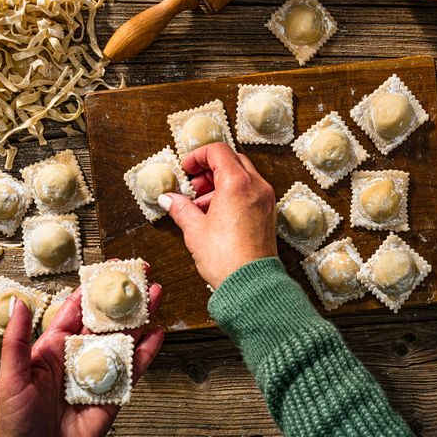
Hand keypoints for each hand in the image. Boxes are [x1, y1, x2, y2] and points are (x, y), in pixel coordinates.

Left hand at [0, 280, 163, 436]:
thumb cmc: (16, 425)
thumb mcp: (11, 378)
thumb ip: (16, 341)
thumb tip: (17, 304)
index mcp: (53, 348)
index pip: (76, 311)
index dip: (92, 290)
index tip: (107, 269)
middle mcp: (78, 357)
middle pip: (106, 321)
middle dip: (124, 298)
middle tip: (141, 275)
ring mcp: (98, 374)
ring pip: (124, 339)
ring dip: (141, 317)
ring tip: (156, 295)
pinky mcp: (114, 394)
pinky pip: (133, 369)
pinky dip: (147, 352)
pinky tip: (157, 334)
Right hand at [159, 142, 276, 288]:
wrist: (251, 285)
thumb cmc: (226, 259)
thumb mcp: (195, 230)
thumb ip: (181, 208)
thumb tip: (169, 199)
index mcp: (237, 183)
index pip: (218, 151)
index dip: (198, 156)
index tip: (186, 168)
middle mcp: (256, 186)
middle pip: (232, 160)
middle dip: (209, 169)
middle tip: (193, 186)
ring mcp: (265, 199)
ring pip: (242, 176)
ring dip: (220, 183)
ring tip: (200, 205)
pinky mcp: (268, 213)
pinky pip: (250, 192)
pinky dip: (233, 194)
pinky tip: (215, 214)